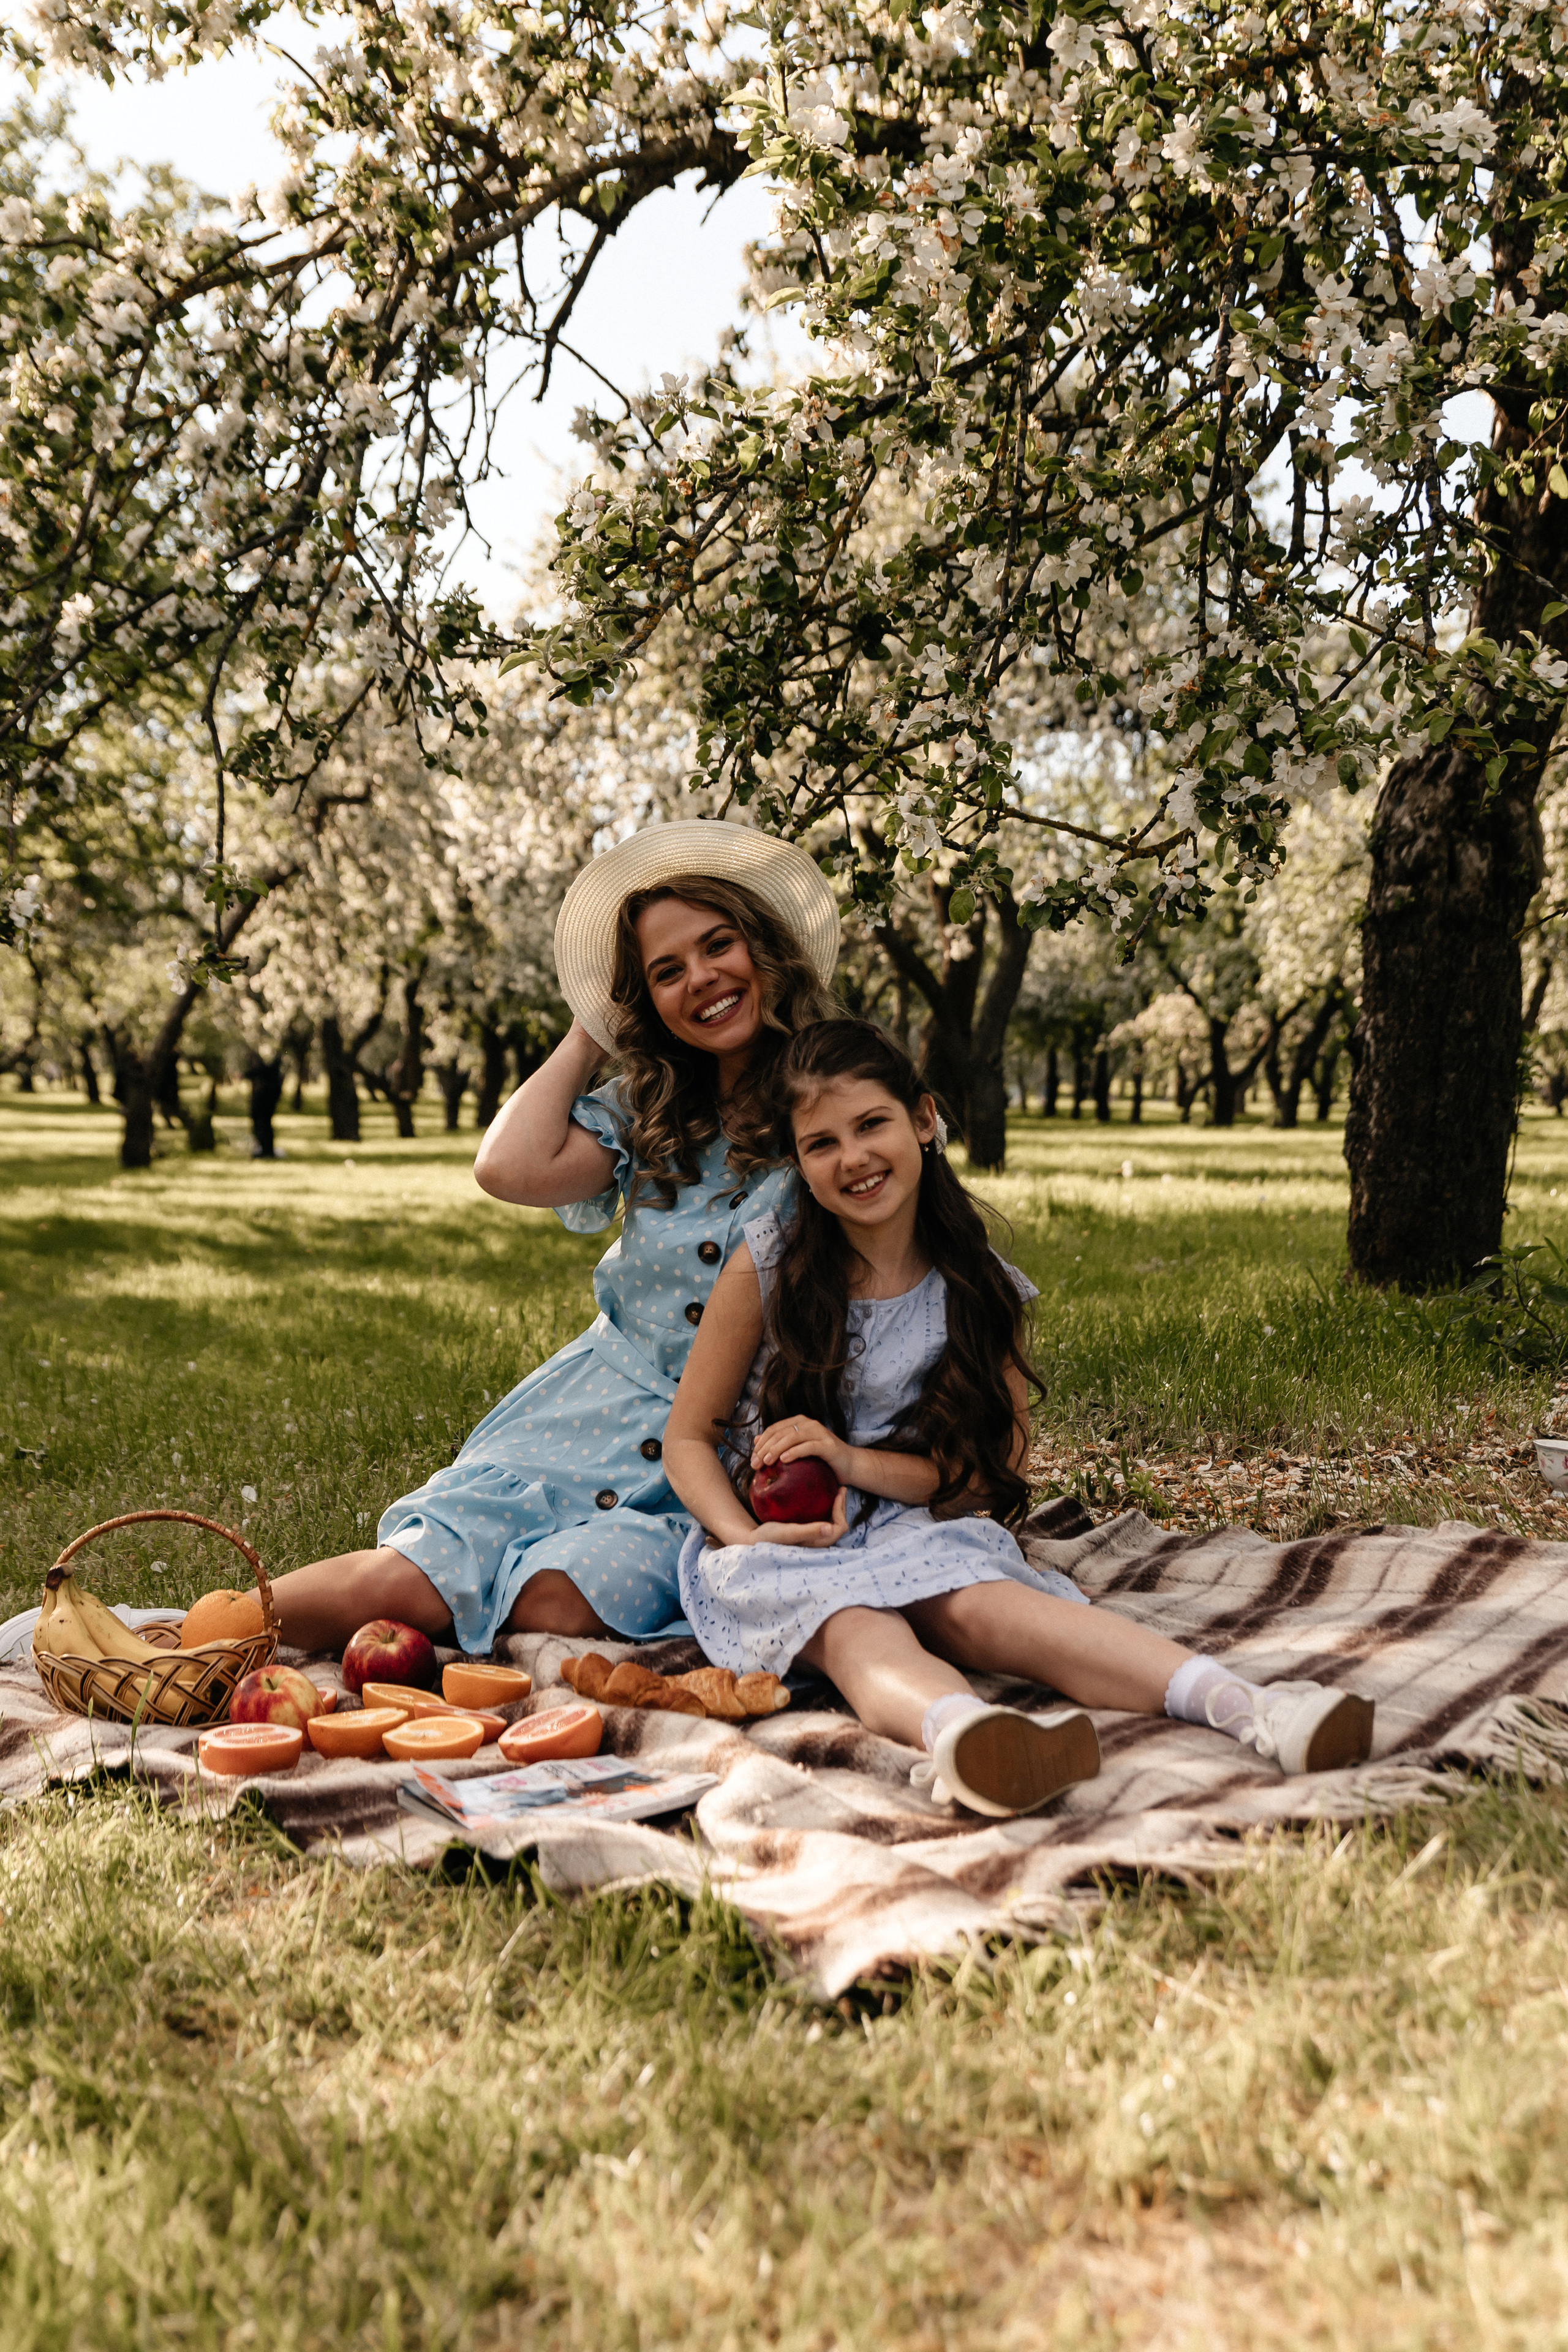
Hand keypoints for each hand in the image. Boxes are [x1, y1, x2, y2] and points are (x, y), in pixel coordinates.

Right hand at [736, 1484, 850, 1548]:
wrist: (752, 1540)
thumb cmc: (770, 1537)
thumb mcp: (789, 1532)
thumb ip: (809, 1531)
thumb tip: (830, 1528)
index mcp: (817, 1543)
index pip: (839, 1527)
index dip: (842, 1510)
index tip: (838, 1492)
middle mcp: (817, 1541)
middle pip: (838, 1524)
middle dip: (841, 1507)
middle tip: (840, 1487)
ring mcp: (811, 1537)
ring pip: (831, 1521)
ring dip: (834, 1506)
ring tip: (832, 1489)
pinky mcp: (804, 1531)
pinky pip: (821, 1518)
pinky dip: (824, 1507)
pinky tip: (816, 1493)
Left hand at [751, 1416, 854, 1480]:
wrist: (849, 1465)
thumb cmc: (821, 1460)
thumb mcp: (798, 1451)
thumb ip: (780, 1444)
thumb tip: (757, 1440)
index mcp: (800, 1422)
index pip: (774, 1429)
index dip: (761, 1443)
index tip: (753, 1459)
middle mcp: (809, 1424)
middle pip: (781, 1433)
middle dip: (765, 1448)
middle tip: (756, 1464)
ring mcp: (819, 1433)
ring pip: (792, 1437)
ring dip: (776, 1449)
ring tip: (767, 1462)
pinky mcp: (828, 1445)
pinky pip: (808, 1447)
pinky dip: (795, 1452)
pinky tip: (784, 1460)